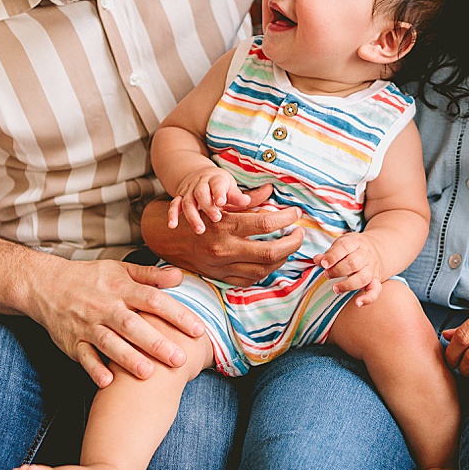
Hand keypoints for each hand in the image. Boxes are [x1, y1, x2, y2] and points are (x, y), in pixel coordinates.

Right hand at [25, 257, 203, 387]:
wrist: (46, 285)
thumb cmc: (91, 279)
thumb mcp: (120, 269)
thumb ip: (150, 276)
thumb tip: (180, 276)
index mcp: (121, 288)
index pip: (153, 300)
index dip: (177, 314)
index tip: (198, 330)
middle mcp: (105, 307)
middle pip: (132, 325)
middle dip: (156, 342)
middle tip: (179, 358)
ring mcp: (87, 325)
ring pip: (109, 342)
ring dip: (128, 358)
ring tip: (148, 373)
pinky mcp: (72, 341)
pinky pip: (83, 357)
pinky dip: (94, 369)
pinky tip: (108, 382)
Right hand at [142, 184, 303, 285]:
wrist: (168, 239)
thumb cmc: (198, 217)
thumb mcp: (220, 203)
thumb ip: (248, 199)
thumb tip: (271, 190)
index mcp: (225, 226)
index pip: (266, 223)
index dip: (287, 218)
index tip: (296, 213)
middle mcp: (225, 249)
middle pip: (271, 251)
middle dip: (293, 242)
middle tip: (300, 232)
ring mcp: (223, 267)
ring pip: (265, 268)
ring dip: (283, 257)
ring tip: (289, 244)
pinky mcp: (222, 278)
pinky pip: (252, 279)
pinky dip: (267, 269)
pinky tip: (273, 258)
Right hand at [167, 166, 248, 233]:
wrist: (199, 175)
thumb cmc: (220, 186)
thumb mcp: (230, 187)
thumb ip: (237, 196)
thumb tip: (246, 201)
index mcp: (215, 180)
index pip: (216, 184)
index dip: (218, 193)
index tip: (222, 202)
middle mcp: (200, 184)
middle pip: (201, 193)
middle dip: (207, 206)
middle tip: (216, 219)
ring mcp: (188, 191)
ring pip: (188, 201)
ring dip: (192, 216)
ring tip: (200, 230)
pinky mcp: (179, 197)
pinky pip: (174, 205)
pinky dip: (172, 214)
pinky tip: (172, 225)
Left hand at [317, 232, 384, 306]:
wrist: (374, 248)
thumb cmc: (351, 249)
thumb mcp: (340, 245)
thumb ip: (328, 254)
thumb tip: (317, 260)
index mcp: (355, 243)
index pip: (345, 247)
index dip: (333, 256)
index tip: (324, 264)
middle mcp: (365, 255)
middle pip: (353, 263)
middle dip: (337, 271)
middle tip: (327, 274)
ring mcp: (372, 268)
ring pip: (363, 277)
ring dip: (347, 285)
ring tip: (335, 288)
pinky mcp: (376, 280)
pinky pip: (375, 290)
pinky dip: (368, 298)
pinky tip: (358, 303)